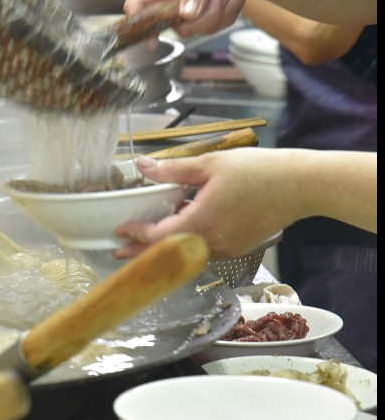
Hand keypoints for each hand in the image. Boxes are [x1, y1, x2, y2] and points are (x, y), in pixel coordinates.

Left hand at [113, 150, 293, 259]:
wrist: (300, 186)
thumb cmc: (258, 171)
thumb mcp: (210, 164)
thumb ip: (173, 170)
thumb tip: (142, 166)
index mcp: (201, 222)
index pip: (158, 237)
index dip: (135, 236)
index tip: (118, 232)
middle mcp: (211, 243)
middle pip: (167, 254)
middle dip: (141, 254)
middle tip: (118, 253)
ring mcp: (225, 249)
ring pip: (185, 255)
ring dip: (163, 250)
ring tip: (142, 244)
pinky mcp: (236, 249)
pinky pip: (202, 251)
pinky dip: (185, 245)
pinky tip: (177, 231)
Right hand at [122, 0, 253, 36]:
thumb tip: (186, 15)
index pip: (136, 6)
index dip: (140, 24)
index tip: (153, 38)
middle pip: (175, 26)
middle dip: (204, 16)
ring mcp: (188, 9)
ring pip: (200, 28)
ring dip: (224, 9)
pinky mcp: (207, 13)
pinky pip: (219, 24)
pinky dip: (234, 7)